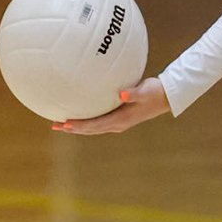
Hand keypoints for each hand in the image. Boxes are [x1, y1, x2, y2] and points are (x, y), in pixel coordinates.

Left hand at [53, 76, 169, 134]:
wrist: (166, 97)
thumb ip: (134, 93)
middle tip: (55, 125)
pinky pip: (98, 120)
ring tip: (61, 122)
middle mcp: (117, 124)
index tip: (65, 123)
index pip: (95, 126)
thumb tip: (122, 93)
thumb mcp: (145, 91)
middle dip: (73, 128)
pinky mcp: (119, 116)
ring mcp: (118, 122)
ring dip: (77, 126)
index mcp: (121, 120)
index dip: (80, 125)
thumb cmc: (155, 92)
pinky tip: (80, 111)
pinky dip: (86, 119)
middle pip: (90, 130)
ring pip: (93, 127)